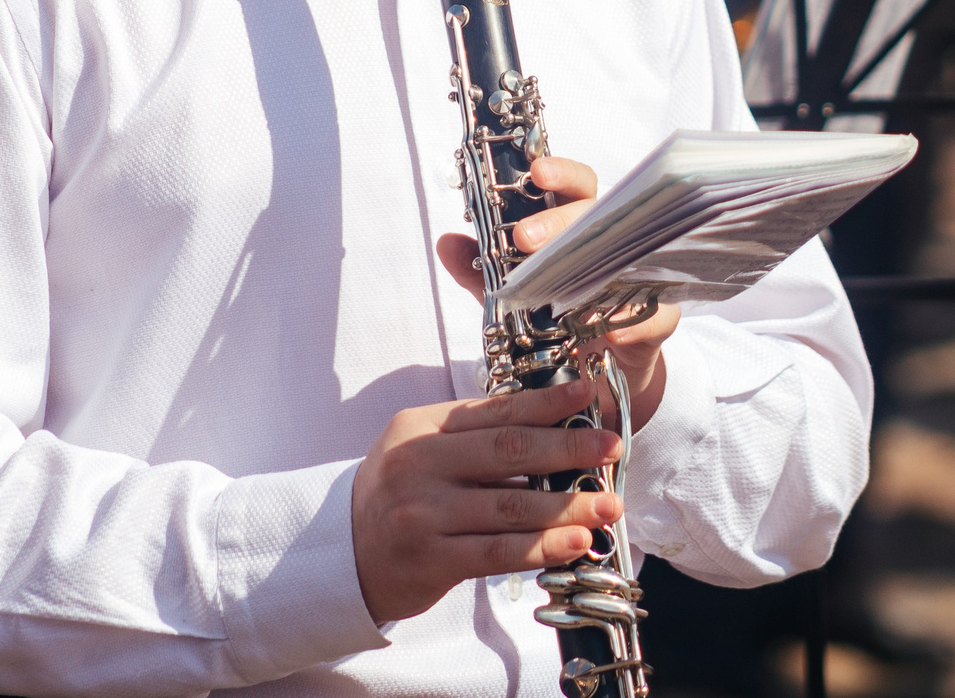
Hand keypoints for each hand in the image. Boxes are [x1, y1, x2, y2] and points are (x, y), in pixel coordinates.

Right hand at [351, 380, 623, 624]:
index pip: (494, 410)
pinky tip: (576, 542)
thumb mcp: (420, 450)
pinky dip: (542, 547)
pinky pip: (498, 552)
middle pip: (508, 452)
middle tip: (611, 448)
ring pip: (511, 507)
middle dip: (568, 448)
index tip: (587, 394)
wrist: (343, 555)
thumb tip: (552, 427)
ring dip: (568, 506)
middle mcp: (418, 465)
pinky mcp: (431, 560)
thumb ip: (473, 437)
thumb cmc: (397, 496)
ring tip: (608, 505)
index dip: (546, 402)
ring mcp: (423, 514)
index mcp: (419, 428)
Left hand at [436, 155, 680, 430]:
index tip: (535, 171)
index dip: (560, 173)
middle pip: (599, 215)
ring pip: (629, 259)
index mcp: (579, 228)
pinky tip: (607, 330)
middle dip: (561, 223)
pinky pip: (654, 315)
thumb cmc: (557, 321)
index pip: (575, 188)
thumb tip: (446, 242)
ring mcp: (642, 279)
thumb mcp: (511, 296)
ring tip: (561, 288)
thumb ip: (479, 271)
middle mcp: (614, 245)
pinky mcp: (659, 320)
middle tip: (525, 239)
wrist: (594, 377)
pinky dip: (631, 321)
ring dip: (594, 271)